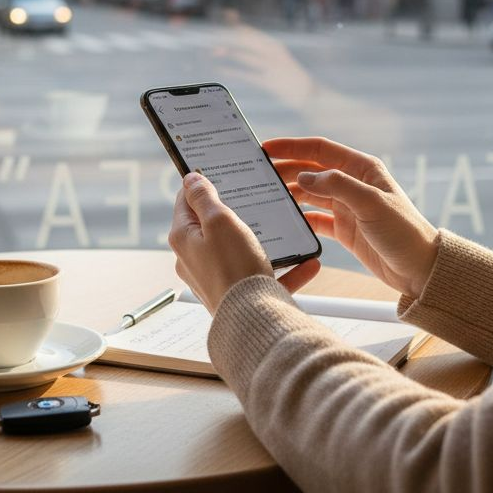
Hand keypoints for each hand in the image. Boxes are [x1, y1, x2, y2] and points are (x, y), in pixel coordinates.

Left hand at [169, 172, 320, 312]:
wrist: (250, 320)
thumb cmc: (233, 268)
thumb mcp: (219, 221)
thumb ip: (204, 197)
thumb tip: (190, 178)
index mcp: (184, 239)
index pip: (185, 202)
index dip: (199, 184)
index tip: (215, 172)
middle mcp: (194, 260)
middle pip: (212, 227)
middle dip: (234, 213)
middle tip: (253, 198)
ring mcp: (216, 279)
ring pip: (241, 252)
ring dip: (264, 242)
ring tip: (284, 231)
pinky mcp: (238, 295)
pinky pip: (264, 277)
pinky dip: (286, 270)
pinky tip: (308, 264)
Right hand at [265, 137, 437, 298]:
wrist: (420, 269)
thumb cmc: (404, 232)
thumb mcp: (371, 204)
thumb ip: (337, 186)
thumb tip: (304, 177)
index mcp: (362, 169)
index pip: (320, 150)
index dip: (292, 147)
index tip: (266, 148)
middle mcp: (353, 184)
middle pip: (311, 171)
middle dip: (285, 170)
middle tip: (257, 174)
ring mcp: (347, 207)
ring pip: (310, 194)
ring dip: (288, 193)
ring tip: (264, 195)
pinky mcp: (344, 229)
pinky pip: (315, 218)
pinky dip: (299, 218)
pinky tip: (283, 219)